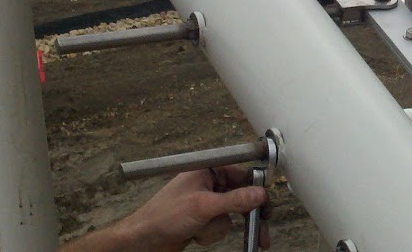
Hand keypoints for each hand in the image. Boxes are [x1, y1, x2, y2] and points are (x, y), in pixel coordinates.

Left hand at [67, 165, 267, 251]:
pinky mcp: (201, 219)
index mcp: (206, 170)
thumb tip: (260, 194)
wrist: (144, 241)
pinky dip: (211, 233)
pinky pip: (219, 226)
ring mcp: (204, 202)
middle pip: (239, 195)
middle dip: (244, 214)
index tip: (267, 200)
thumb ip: (234, 200)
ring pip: (230, 215)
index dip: (255, 186)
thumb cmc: (164, 216)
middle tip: (262, 230)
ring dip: (218, 227)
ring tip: (201, 230)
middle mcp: (207, 183)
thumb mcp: (203, 207)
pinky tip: (196, 235)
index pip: (240, 172)